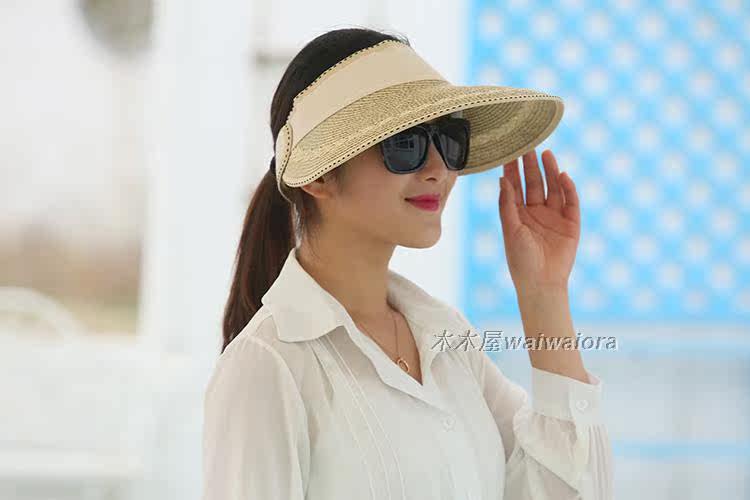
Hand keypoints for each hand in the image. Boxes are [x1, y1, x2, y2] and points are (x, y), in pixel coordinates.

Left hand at [498, 149, 579, 294]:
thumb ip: (507, 205)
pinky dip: (568, 189)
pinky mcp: (571, 224)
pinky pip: (570, 202)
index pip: (515, 187)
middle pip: (534, 183)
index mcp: (518, 214)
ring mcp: (554, 217)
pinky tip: (563, 176)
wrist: (541, 283)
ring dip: (551, 172)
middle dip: (531, 166)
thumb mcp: (510, 229)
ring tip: (547, 154)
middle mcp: (536, 212)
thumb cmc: (520, 259)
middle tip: (529, 145)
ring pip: (553, 188)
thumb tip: (502, 179)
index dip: (513, 170)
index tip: (510, 151)